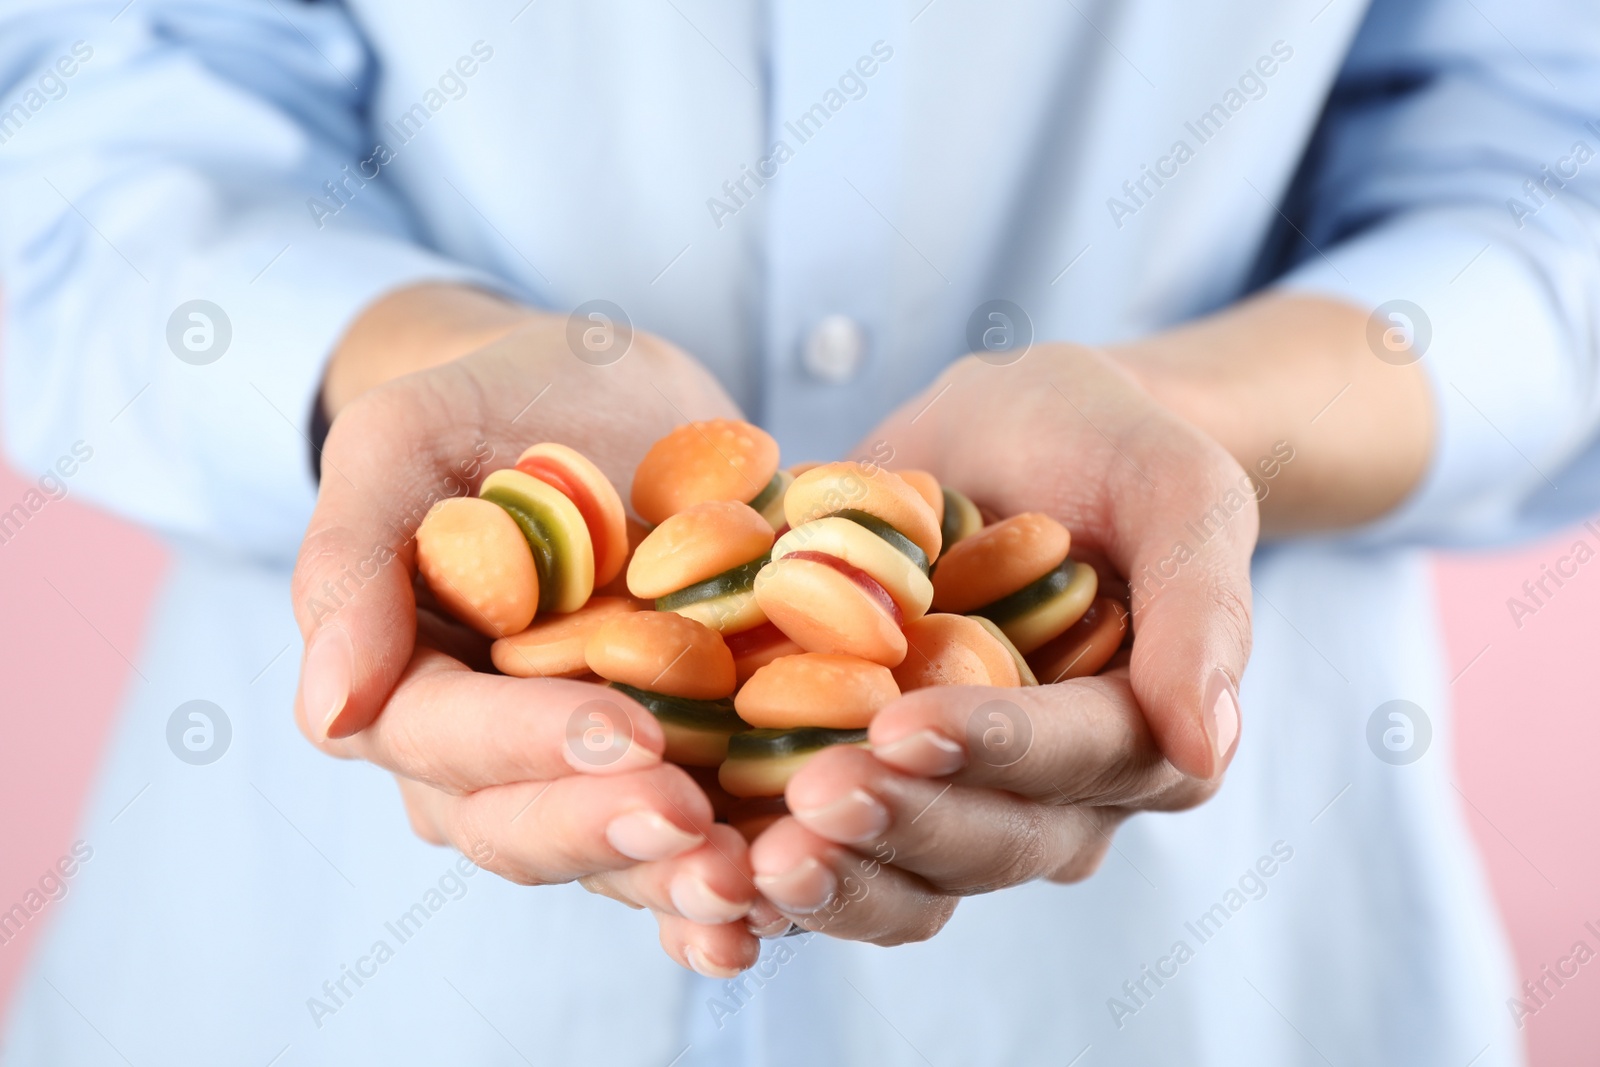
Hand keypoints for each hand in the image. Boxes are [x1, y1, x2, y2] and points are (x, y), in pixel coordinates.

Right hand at [290, 286, 761, 975]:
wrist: (611, 399)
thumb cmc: (497, 403)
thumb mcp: (406, 437)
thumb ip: (351, 557)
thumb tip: (329, 706)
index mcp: (400, 683)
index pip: (442, 737)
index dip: (527, 743)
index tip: (627, 732)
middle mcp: (477, 754)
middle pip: (518, 825)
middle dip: (606, 830)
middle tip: (697, 824)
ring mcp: (574, 773)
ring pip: (605, 856)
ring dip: (672, 879)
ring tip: (753, 884)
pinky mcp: (667, 771)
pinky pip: (686, 842)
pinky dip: (730, 873)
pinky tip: (787, 894)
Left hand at [745, 343, 1255, 943]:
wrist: (1011, 437)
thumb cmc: (1103, 446)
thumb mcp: (1177, 489)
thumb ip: (1204, 606)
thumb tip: (1209, 743)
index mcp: (1140, 734)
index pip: (1076, 760)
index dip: (994, 751)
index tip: (904, 726)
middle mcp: (1055, 795)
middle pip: (987, 841)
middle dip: (899, 823)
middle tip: (808, 797)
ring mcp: (961, 801)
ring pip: (909, 877)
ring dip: (835, 875)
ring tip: (751, 857)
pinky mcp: (877, 790)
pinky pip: (835, 857)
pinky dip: (777, 874)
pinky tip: (707, 869)